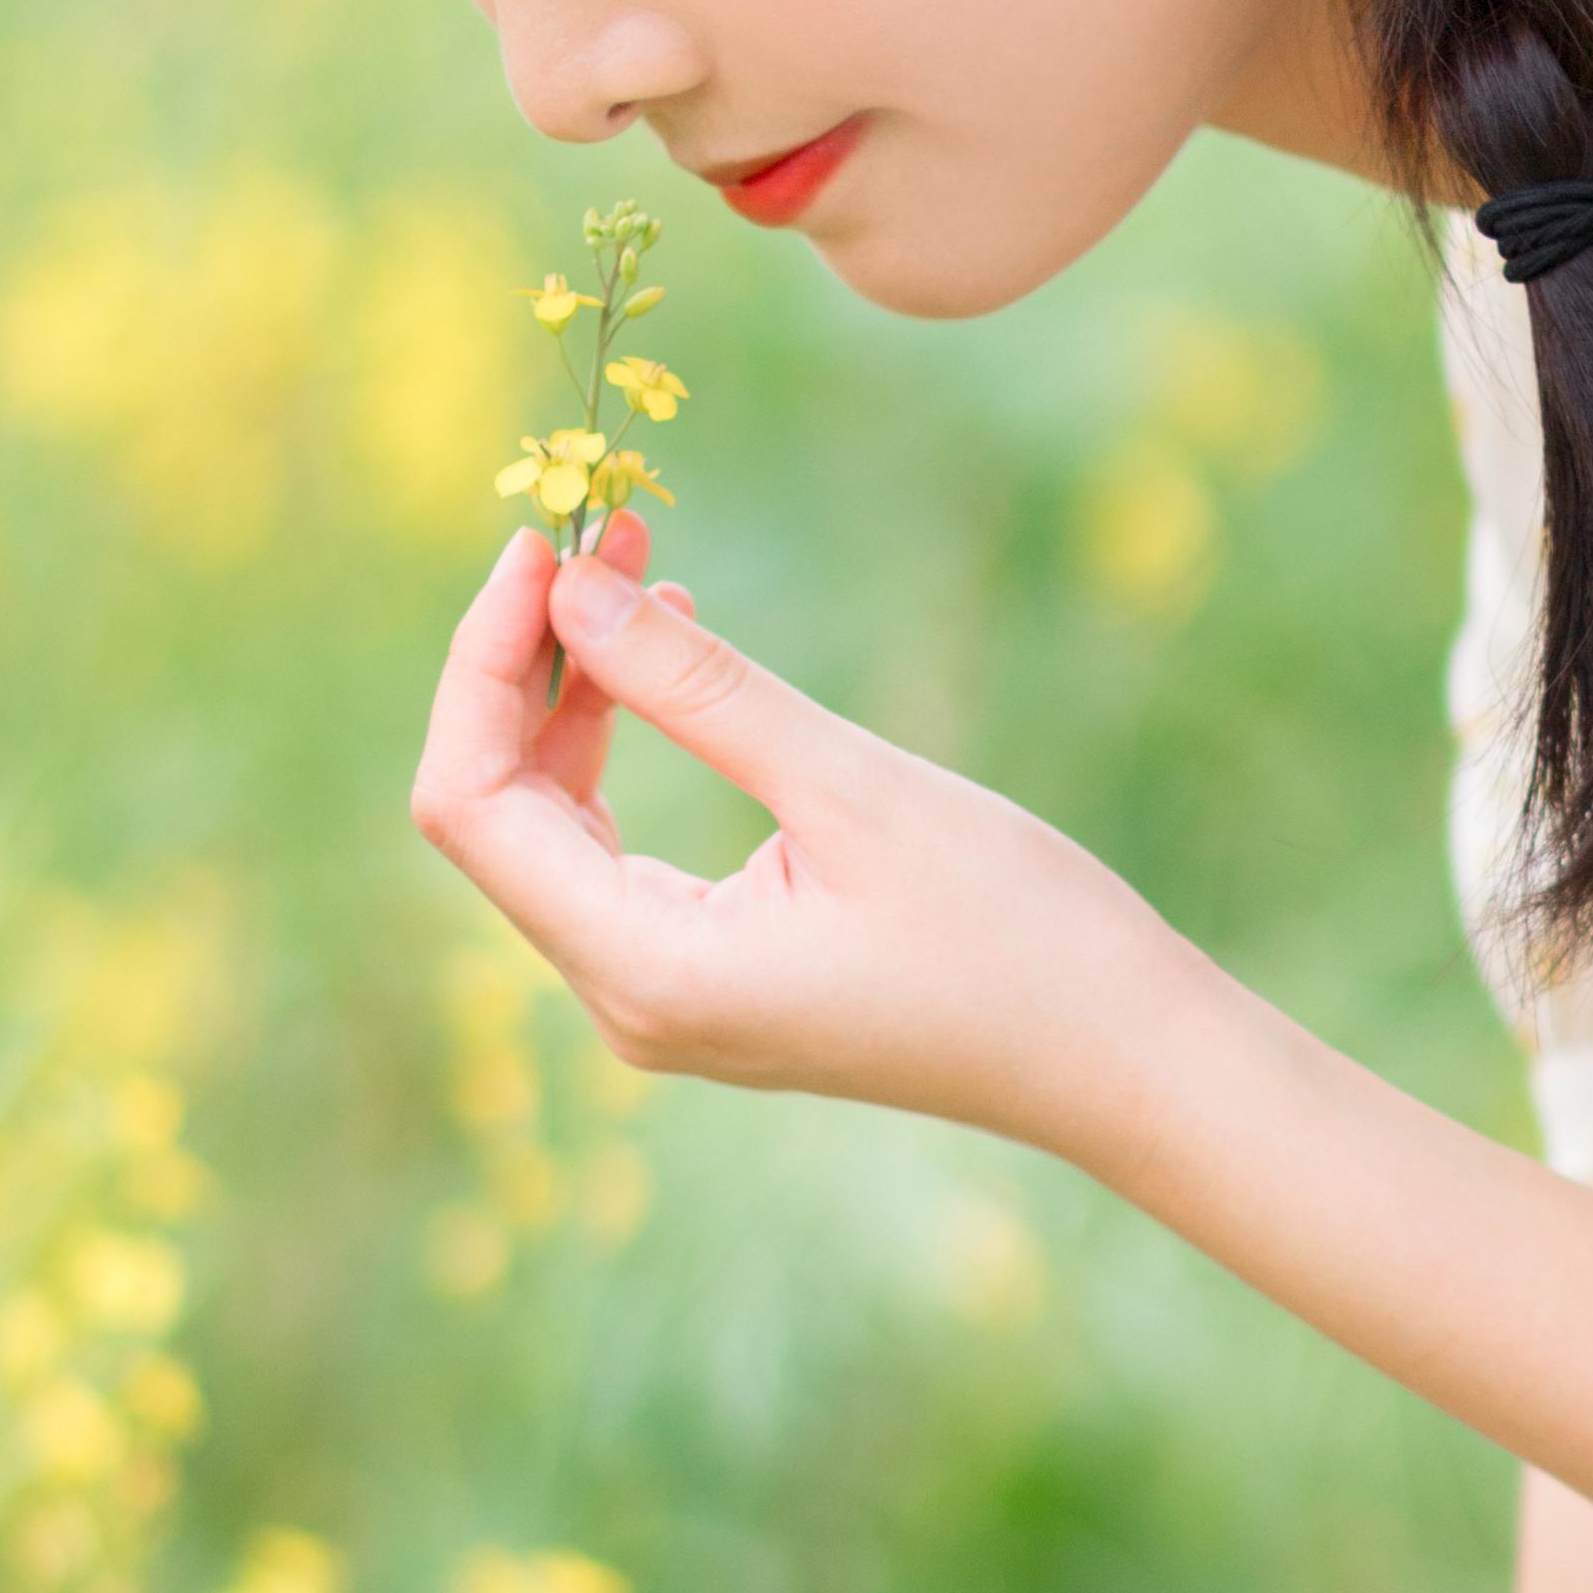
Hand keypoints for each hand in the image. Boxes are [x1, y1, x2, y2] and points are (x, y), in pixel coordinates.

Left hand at [409, 524, 1200, 1152]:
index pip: (469, 804)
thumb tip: (569, 590)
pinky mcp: (704, 980)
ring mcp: (661, 998)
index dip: (479, 662)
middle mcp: (628, 1000)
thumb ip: (698, 688)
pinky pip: (608, 853)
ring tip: (635, 569)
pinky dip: (618, 749)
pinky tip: (664, 656)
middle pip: (491, 814)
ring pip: (545, 828)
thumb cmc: (1017, 931)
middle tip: (600, 534)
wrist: (1122, 1057)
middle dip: (521, 663)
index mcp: (647, 970)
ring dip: (570, 696)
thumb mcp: (854, 785)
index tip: (543, 545)